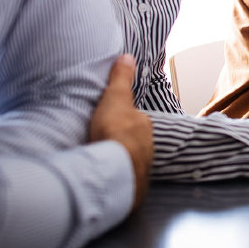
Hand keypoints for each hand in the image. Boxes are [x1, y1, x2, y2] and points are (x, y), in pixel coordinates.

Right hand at [88, 54, 153, 211]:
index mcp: (144, 127)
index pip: (134, 122)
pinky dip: (115, 181)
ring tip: (101, 164)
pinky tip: (104, 182)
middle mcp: (147, 149)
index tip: (110, 125)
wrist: (114, 168)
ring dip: (118, 164)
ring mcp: (141, 171)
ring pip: (129, 164)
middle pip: (133, 144)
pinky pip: (123, 183)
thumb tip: (128, 56)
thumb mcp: (114, 98)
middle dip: (122, 145)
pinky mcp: (132, 191)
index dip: (122, 122)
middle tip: (103, 145)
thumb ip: (120, 79)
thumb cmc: (114, 131)